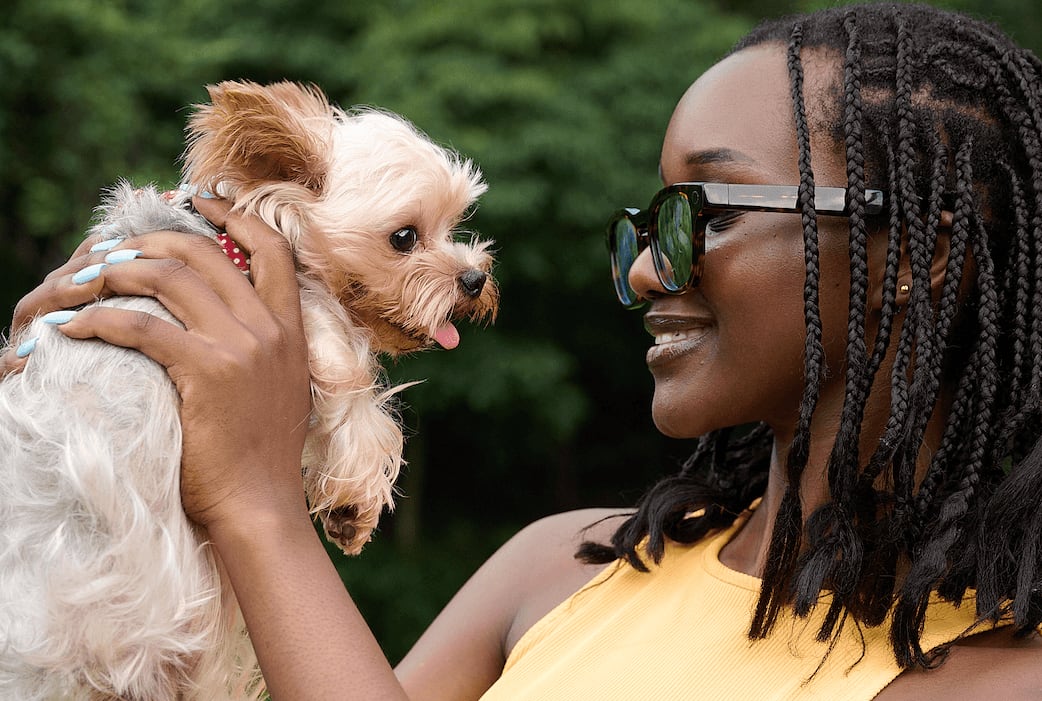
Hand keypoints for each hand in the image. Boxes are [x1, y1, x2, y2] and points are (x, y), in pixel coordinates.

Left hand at [8, 197, 311, 529]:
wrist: (260, 502)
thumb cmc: (262, 455)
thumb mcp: (282, 388)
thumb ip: (266, 347)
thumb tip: (230, 321)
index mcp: (291, 328)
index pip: (273, 250)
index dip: (237, 217)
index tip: (204, 201)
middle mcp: (269, 329)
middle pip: (206, 254)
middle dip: (153, 241)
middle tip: (116, 248)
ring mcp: (240, 348)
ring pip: (170, 279)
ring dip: (118, 271)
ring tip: (85, 279)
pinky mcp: (205, 371)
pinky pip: (141, 327)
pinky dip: (98, 320)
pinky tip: (72, 328)